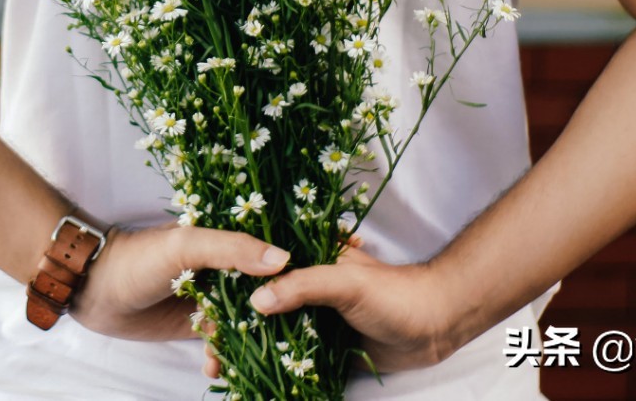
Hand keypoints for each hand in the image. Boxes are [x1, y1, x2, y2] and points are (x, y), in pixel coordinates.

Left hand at [70, 224, 291, 341]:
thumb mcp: (185, 246)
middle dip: (274, 318)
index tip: (312, 295)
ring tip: (245, 360)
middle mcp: (223, 269)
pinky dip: (223, 357)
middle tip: (286, 341)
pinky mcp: (195, 324)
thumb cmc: (137, 258)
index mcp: (224, 240)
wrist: (93, 288)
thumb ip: (230, 249)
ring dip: (248, 344)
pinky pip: (221, 343)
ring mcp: (210, 298)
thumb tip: (283, 260)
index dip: (290, 275)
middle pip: (262, 294)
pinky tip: (216, 368)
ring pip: (245, 323)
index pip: (269, 255)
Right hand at [202, 240, 460, 379]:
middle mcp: (301, 283)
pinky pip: (288, 355)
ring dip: (244, 349)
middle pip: (254, 302)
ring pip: (268, 331)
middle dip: (228, 325)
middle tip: (205, 347)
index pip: (254, 266)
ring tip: (217, 368)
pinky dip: (269, 366)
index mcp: (303, 257)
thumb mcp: (345, 281)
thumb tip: (256, 303)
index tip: (199, 303)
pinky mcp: (321, 344)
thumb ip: (302, 287)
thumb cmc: (394, 292)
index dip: (226, 283)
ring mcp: (310, 315)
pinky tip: (246, 377)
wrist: (436, 326)